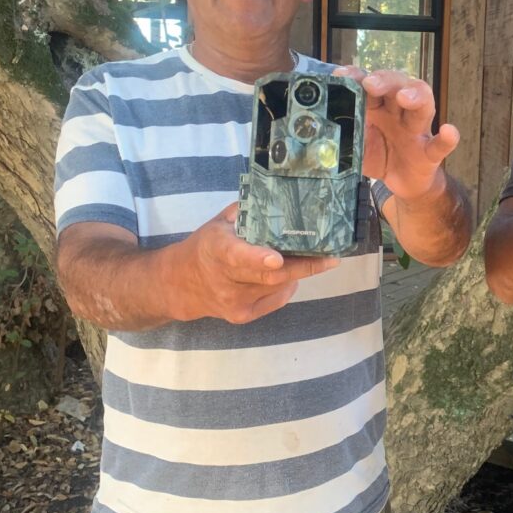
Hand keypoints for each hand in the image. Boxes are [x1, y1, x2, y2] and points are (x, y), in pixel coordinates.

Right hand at [170, 203, 338, 323]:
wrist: (182, 284)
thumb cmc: (206, 246)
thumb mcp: (220, 223)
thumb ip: (247, 212)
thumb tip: (281, 197)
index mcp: (217, 250)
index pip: (237, 255)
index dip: (257, 258)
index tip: (276, 258)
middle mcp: (225, 280)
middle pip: (268, 276)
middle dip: (303, 266)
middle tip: (330, 258)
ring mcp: (234, 301)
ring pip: (276, 287)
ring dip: (298, 272)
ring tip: (314, 258)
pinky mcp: (242, 316)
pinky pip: (276, 300)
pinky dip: (287, 286)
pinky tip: (290, 274)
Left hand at [334, 67, 459, 200]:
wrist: (401, 184)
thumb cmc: (379, 155)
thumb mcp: (355, 144)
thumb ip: (340, 134)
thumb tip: (313, 130)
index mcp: (378, 106)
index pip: (369, 83)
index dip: (356, 76)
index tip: (342, 75)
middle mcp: (398, 112)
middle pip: (398, 85)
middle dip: (385, 80)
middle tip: (371, 84)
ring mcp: (416, 131)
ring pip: (423, 106)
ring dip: (415, 97)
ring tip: (406, 97)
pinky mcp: (429, 153)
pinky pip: (440, 144)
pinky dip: (447, 138)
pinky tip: (449, 131)